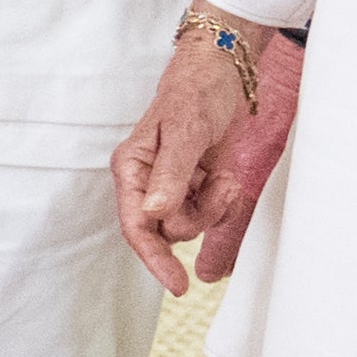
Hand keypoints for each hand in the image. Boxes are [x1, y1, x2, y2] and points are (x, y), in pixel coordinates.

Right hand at [110, 25, 294, 295]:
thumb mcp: (185, 132)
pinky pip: (209, 211)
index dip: (154, 258)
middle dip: (199, 216)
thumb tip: (153, 214)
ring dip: (215, 206)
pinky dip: (223, 199)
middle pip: (167, 230)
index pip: (136, 225)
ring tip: (223, 175)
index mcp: (131, 169)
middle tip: (218, 187)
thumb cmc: (195, 93)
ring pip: (191, 224)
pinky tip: (226, 175)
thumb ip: (171, 175)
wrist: (222, 71)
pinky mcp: (194, 185)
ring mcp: (171, 185)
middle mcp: (146, 182)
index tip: (178, 285)